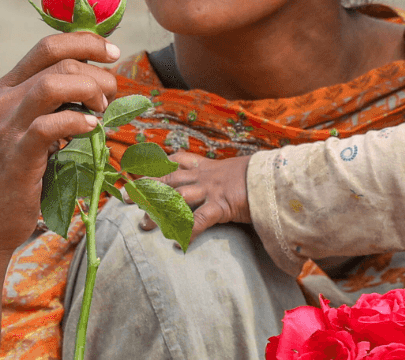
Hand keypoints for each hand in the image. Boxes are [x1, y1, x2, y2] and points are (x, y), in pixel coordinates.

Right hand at [0, 33, 120, 256]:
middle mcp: (2, 101)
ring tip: (100, 112)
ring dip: (90, 92)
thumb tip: (99, 83)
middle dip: (98, 75)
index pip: (49, 45)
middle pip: (60, 62)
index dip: (87, 42)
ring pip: (54, 84)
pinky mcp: (16, 155)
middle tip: (110, 99)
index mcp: (6, 88)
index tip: (113, 53)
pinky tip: (92, 129)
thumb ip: (54, 104)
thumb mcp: (29, 128)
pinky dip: (79, 122)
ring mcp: (6, 127)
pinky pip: (51, 124)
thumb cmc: (16, 174)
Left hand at [136, 152, 251, 243]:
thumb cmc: (261, 176)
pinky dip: (187, 232)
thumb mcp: (239, 171)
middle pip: (169, 178)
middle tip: (125, 196)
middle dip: (146, 187)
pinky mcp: (222, 205)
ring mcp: (212, 190)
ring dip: (158, 212)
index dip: (157, 164)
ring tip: (143, 225)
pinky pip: (200, 220)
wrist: (278, 177)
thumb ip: (227, 177)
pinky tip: (178, 244)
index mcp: (209, 167)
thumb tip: (224, 183)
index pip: (178, 160)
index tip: (139, 169)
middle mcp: (206, 176)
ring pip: (177, 198)